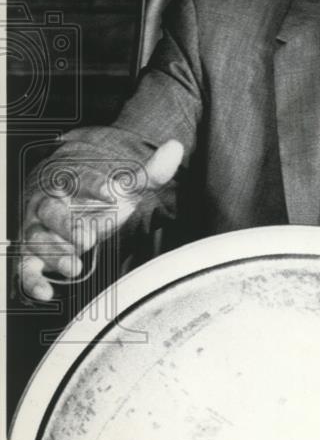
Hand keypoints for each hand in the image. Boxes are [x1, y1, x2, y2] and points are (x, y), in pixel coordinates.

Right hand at [18, 140, 183, 301]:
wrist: (68, 203)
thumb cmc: (97, 196)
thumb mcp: (124, 185)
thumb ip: (148, 172)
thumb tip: (175, 147)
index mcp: (67, 181)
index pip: (76, 178)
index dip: (93, 184)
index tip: (113, 192)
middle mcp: (47, 203)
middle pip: (50, 210)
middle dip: (67, 225)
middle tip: (88, 238)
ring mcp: (37, 229)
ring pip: (36, 239)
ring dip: (54, 253)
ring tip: (74, 266)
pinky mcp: (31, 254)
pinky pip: (24, 268)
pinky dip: (31, 281)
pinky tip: (45, 291)